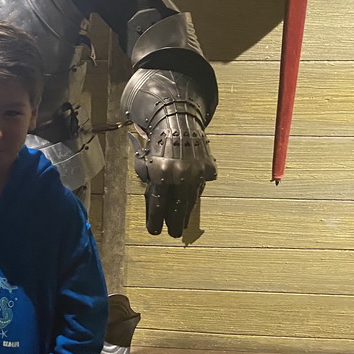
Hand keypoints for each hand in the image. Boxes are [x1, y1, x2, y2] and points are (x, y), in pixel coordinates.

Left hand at [133, 111, 216, 236]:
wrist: (176, 120)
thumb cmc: (156, 143)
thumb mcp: (145, 164)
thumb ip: (150, 185)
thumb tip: (154, 208)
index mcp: (161, 173)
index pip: (158, 206)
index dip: (156, 221)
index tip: (154, 231)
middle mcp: (180, 174)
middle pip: (177, 208)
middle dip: (174, 223)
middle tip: (173, 233)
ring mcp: (196, 171)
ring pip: (191, 200)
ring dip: (185, 213)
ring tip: (181, 223)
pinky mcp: (208, 167)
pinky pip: (201, 185)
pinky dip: (195, 190)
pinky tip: (190, 197)